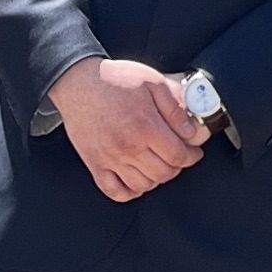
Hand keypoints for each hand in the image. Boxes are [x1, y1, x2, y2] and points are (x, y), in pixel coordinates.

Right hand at [49, 57, 206, 202]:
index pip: (178, 156)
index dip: (191, 157)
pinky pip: (114, 190)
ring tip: (159, 166)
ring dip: (156, 179)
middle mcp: (128, 146)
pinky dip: (129, 192)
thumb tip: (191, 131)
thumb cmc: (113, 79)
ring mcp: (110, 158)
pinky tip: (136, 182)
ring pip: (142, 185)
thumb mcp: (154, 83)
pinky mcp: (94, 163)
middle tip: (178, 157)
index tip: (193, 153)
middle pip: (163, 173)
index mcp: (146, 127)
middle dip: (177, 167)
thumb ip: (175, 109)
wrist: (78, 81)